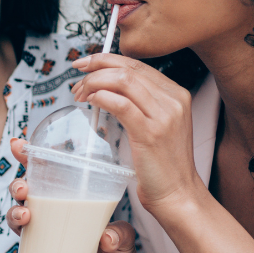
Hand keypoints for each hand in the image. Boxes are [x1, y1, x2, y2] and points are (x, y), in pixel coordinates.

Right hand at [4, 139, 141, 252]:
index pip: (42, 175)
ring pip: (15, 223)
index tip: (18, 145)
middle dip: (18, 187)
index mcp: (64, 201)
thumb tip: (105, 237)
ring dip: (14, 217)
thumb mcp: (125, 237)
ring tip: (25, 219)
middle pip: (23, 196)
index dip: (27, 158)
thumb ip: (120, 234)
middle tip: (25, 189)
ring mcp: (38, 241)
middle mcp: (46, 218)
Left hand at [71, 54, 202, 216]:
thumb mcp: (156, 124)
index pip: (136, 65)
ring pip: (123, 81)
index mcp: (175, 94)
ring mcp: (164, 115)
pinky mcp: (151, 132)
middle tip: (76, 81)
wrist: (177, 192)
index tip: (84, 64)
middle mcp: (173, 99)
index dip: (106, 59)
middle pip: (128, 69)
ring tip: (80, 94)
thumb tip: (107, 88)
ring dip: (94, 83)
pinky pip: (120, 104)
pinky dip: (100, 98)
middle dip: (95, 68)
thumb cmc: (161, 163)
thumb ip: (140, 104)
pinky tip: (90, 102)